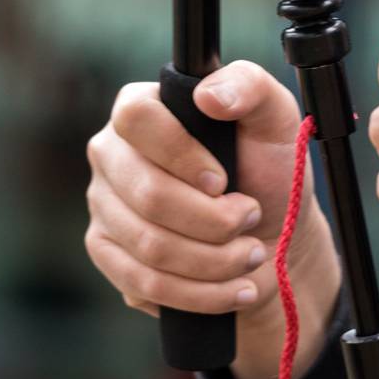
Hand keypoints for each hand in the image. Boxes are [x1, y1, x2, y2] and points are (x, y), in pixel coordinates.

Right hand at [85, 61, 332, 326]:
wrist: (268, 234)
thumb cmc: (267, 168)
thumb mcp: (275, 118)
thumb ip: (249, 87)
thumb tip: (207, 96)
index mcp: (141, 109)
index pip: (136, 118)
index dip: (181, 153)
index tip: (224, 181)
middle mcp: (111, 154)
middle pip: (147, 194)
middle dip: (213, 220)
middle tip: (252, 218)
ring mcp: (103, 206)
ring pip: (149, 246)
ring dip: (214, 260)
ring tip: (251, 254)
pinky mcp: (108, 254)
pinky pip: (144, 282)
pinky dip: (200, 292)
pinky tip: (235, 288)